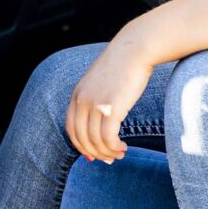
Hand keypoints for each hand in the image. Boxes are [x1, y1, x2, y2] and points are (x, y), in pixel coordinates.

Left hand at [65, 28, 155, 162]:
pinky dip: (114, 147)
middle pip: (82, 139)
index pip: (71, 129)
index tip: (93, 154)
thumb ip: (96, 98)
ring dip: (108, 152)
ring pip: (96, 141)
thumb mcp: (101, 81)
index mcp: (77, 94)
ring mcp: (95, 105)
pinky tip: (123, 147)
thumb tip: (101, 119)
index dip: (81, 146)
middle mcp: (82, 101)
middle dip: (95, 153)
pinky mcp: (111, 108)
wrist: (136, 49)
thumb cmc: (123, 64)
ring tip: (120, 153)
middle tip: (109, 159)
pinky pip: (108, 138)